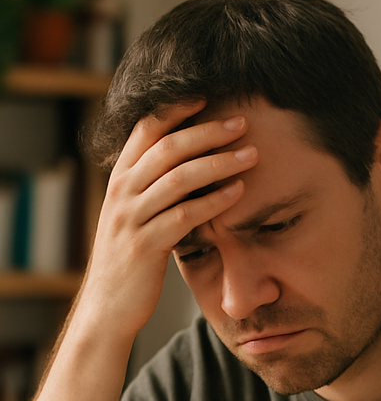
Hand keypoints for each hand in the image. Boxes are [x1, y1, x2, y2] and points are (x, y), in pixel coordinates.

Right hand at [77, 100, 257, 338]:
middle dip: (208, 132)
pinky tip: (239, 192)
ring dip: (219, 162)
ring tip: (252, 155)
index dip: (177, 109)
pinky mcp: (146, 245)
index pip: (146, 129)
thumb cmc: (132, 258)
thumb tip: (190, 160)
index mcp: (121, 178)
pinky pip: (184, 215)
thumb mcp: (138, 214)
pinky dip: (214, 201)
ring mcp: (132, 217)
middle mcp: (122, 191)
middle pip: (168, 147)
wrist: (109, 305)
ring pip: (179, 178)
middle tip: (242, 123)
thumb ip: (155, 187)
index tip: (209, 96)